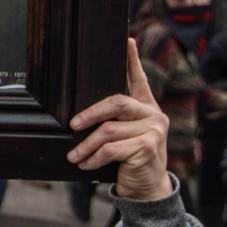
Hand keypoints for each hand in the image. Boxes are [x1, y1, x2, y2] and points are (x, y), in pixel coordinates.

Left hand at [67, 39, 171, 201]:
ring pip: (108, 130)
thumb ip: (112, 121)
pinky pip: (111, 149)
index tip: (127, 39)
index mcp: (146, 107)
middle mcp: (153, 114)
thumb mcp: (122, 136)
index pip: (138, 79)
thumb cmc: (128, 159)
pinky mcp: (149, 147)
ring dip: (85, 146)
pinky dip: (93, 158)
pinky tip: (85, 164)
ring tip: (74, 156)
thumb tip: (77, 114)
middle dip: (89, 113)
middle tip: (72, 125)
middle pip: (116, 102)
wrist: (147, 188)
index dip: (132, 60)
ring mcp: (154, 130)